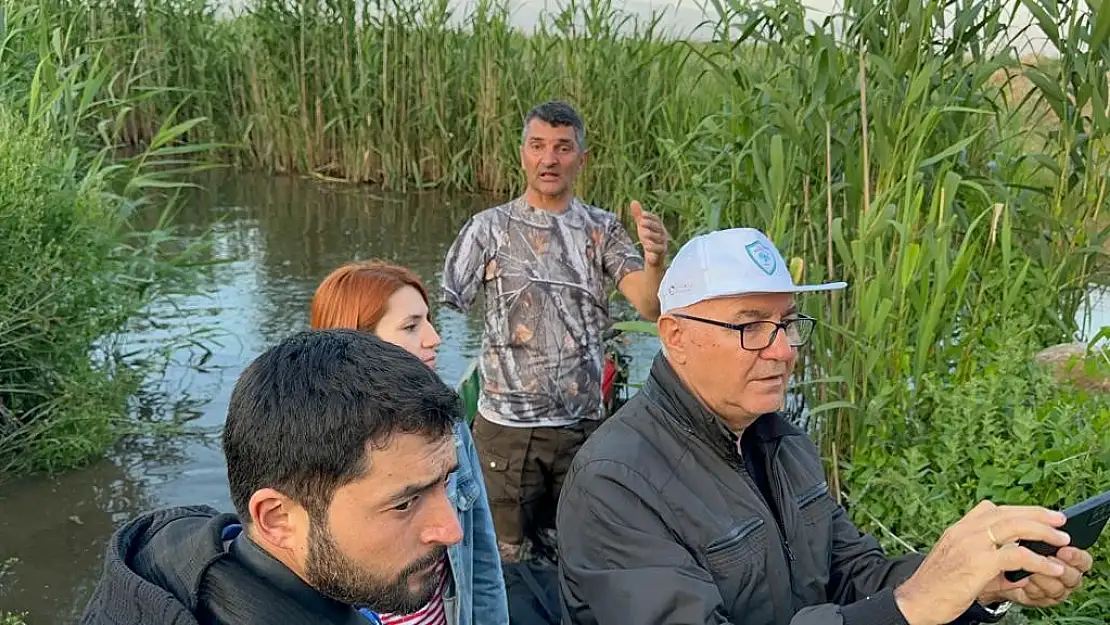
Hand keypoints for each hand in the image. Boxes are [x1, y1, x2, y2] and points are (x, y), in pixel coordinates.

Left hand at [631, 201, 667, 267]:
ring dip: (651, 236)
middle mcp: (663, 235)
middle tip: (641, 223)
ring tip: (642, 234)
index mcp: (659, 227)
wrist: (653, 258)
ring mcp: (663, 245)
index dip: (650, 216)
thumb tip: (633, 201)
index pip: (657, 220)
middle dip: (650, 225)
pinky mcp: (661, 255)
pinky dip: (653, 249)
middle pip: (659, 228)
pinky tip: (647, 247)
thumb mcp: (642, 227)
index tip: (643, 214)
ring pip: (659, 239)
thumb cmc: (649, 239)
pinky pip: (659, 251)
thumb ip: (639, 216)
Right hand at [894, 500, 1070, 624]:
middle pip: (1007, 513)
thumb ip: (974, 550)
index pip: (990, 508)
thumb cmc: (934, 586)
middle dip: (1037, 514)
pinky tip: (1050, 567)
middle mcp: (964, 531)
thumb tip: (1002, 555)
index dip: (1017, 509)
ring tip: (1061, 539)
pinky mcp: (979, 563)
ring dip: (1044, 532)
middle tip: (1058, 519)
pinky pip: (1016, 555)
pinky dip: (1038, 560)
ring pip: (1015, 527)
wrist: (916, 600)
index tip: (1036, 515)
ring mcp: (971, 545)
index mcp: (957, 529)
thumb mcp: (953, 560)